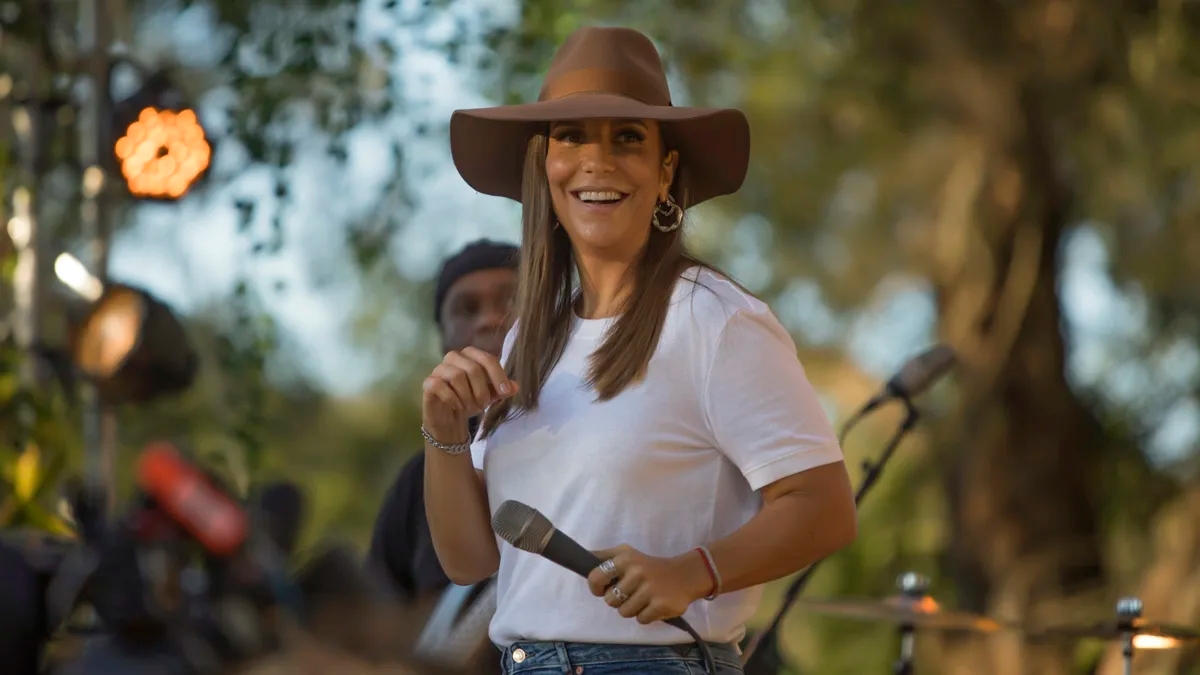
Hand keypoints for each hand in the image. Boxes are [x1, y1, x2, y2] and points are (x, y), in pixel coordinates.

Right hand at [421, 347, 517, 440]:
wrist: (450, 417)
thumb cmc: (471, 400)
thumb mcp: (491, 395)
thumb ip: (502, 389)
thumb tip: (515, 387)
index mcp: (471, 354)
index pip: (487, 359)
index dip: (498, 376)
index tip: (505, 392)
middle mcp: (454, 357)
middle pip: (473, 368)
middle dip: (482, 391)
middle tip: (483, 405)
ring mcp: (439, 369)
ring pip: (456, 376)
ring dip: (467, 396)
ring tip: (470, 407)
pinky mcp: (428, 382)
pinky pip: (440, 386)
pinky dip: (452, 399)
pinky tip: (457, 406)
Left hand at [585, 544, 712, 623]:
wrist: (684, 575)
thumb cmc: (649, 566)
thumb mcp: (627, 553)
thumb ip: (604, 556)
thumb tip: (583, 557)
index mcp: (625, 558)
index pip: (596, 577)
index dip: (596, 588)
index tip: (603, 589)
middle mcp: (637, 572)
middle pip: (610, 600)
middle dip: (618, 600)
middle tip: (631, 592)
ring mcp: (649, 589)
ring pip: (624, 612)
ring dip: (632, 609)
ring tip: (642, 598)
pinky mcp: (660, 605)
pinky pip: (640, 619)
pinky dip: (645, 615)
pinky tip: (653, 604)